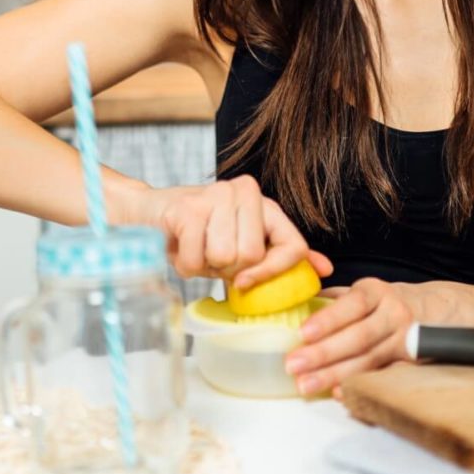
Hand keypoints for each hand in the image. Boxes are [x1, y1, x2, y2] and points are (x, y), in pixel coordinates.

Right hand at [145, 175, 332, 285]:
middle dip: (227, 269)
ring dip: (204, 266)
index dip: (273, 273)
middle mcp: (244, 191)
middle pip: (253, 257)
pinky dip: (184, 265)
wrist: (149, 213)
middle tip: (211, 254)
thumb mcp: (244, 242)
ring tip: (195, 248)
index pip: (293, 246)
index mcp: (264, 202)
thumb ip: (281, 253)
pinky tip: (179, 246)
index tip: (248, 282)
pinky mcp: (187, 209)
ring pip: (224, 259)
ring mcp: (215, 195)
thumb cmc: (200, 233)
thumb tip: (324, 269)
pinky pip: (195, 260)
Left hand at [284, 277, 413, 397]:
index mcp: (377, 291)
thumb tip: (296, 303)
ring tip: (306, 384)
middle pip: (359, 337)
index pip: (353, 304)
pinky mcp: (411, 364)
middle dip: (324, 354)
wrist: (433, 310)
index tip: (303, 333)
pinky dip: (359, 385)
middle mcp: (394, 314)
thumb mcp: (364, 290)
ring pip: (368, 360)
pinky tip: (337, 392)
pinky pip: (382, 377)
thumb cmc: (385, 302)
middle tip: (293, 365)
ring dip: (334, 374)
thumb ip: (334, 299)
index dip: (329, 320)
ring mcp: (405, 341)